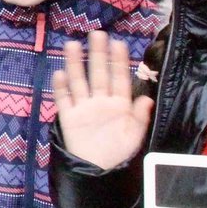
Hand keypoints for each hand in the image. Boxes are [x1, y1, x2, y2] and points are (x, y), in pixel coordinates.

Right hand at [52, 31, 153, 170]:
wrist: (96, 172)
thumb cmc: (117, 153)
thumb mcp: (134, 137)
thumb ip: (139, 117)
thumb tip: (147, 98)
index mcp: (118, 105)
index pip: (119, 78)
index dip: (119, 61)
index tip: (118, 44)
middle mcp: (100, 101)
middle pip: (98, 74)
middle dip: (97, 54)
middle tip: (97, 34)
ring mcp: (83, 107)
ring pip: (79, 81)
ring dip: (75, 64)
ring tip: (72, 46)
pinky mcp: (69, 117)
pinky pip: (64, 100)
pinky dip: (61, 88)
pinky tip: (60, 74)